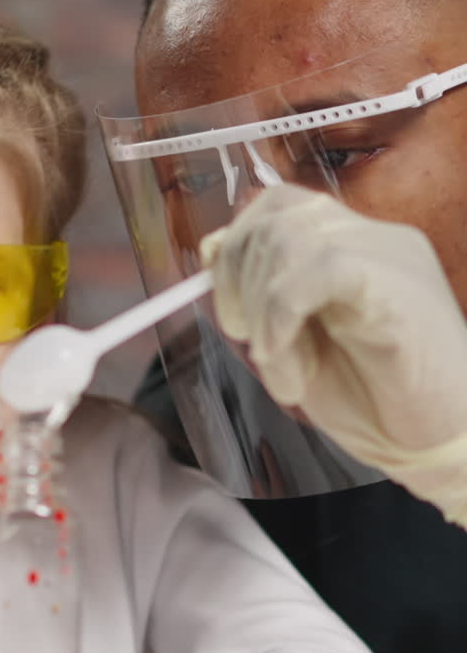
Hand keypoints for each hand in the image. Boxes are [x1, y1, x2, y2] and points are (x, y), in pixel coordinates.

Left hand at [200, 184, 466, 525]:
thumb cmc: (378, 402)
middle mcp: (375, 237)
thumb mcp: (300, 345)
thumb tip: (210, 256)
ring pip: (290, 238)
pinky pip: (321, 267)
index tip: (220, 299)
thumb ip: (260, 299)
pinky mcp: (400, 285)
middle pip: (278, 213)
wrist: (443, 447)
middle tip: (246, 340)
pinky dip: (282, 315)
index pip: (281, 206)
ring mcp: (391, 255)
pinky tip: (288, 363)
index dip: (236, 243)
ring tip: (284, 370)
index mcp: (354, 246)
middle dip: (237, 278)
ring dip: (261, 311)